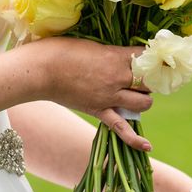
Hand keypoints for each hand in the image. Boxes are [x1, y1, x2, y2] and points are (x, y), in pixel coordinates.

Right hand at [25, 37, 152, 149]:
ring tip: (137, 96)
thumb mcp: (93, 45)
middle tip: (144, 77)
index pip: (146, 58)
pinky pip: (121, 128)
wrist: (38, 71)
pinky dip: (135, 138)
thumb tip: (125, 57)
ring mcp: (109, 97)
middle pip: (149, 82)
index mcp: (116, 57)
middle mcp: (117, 78)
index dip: (152, 58)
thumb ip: (112, 53)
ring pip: (143, 103)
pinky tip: (148, 146)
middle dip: (150, 80)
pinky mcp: (99, 111)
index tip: (153, 57)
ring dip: (145, 100)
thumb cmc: (61, 50)